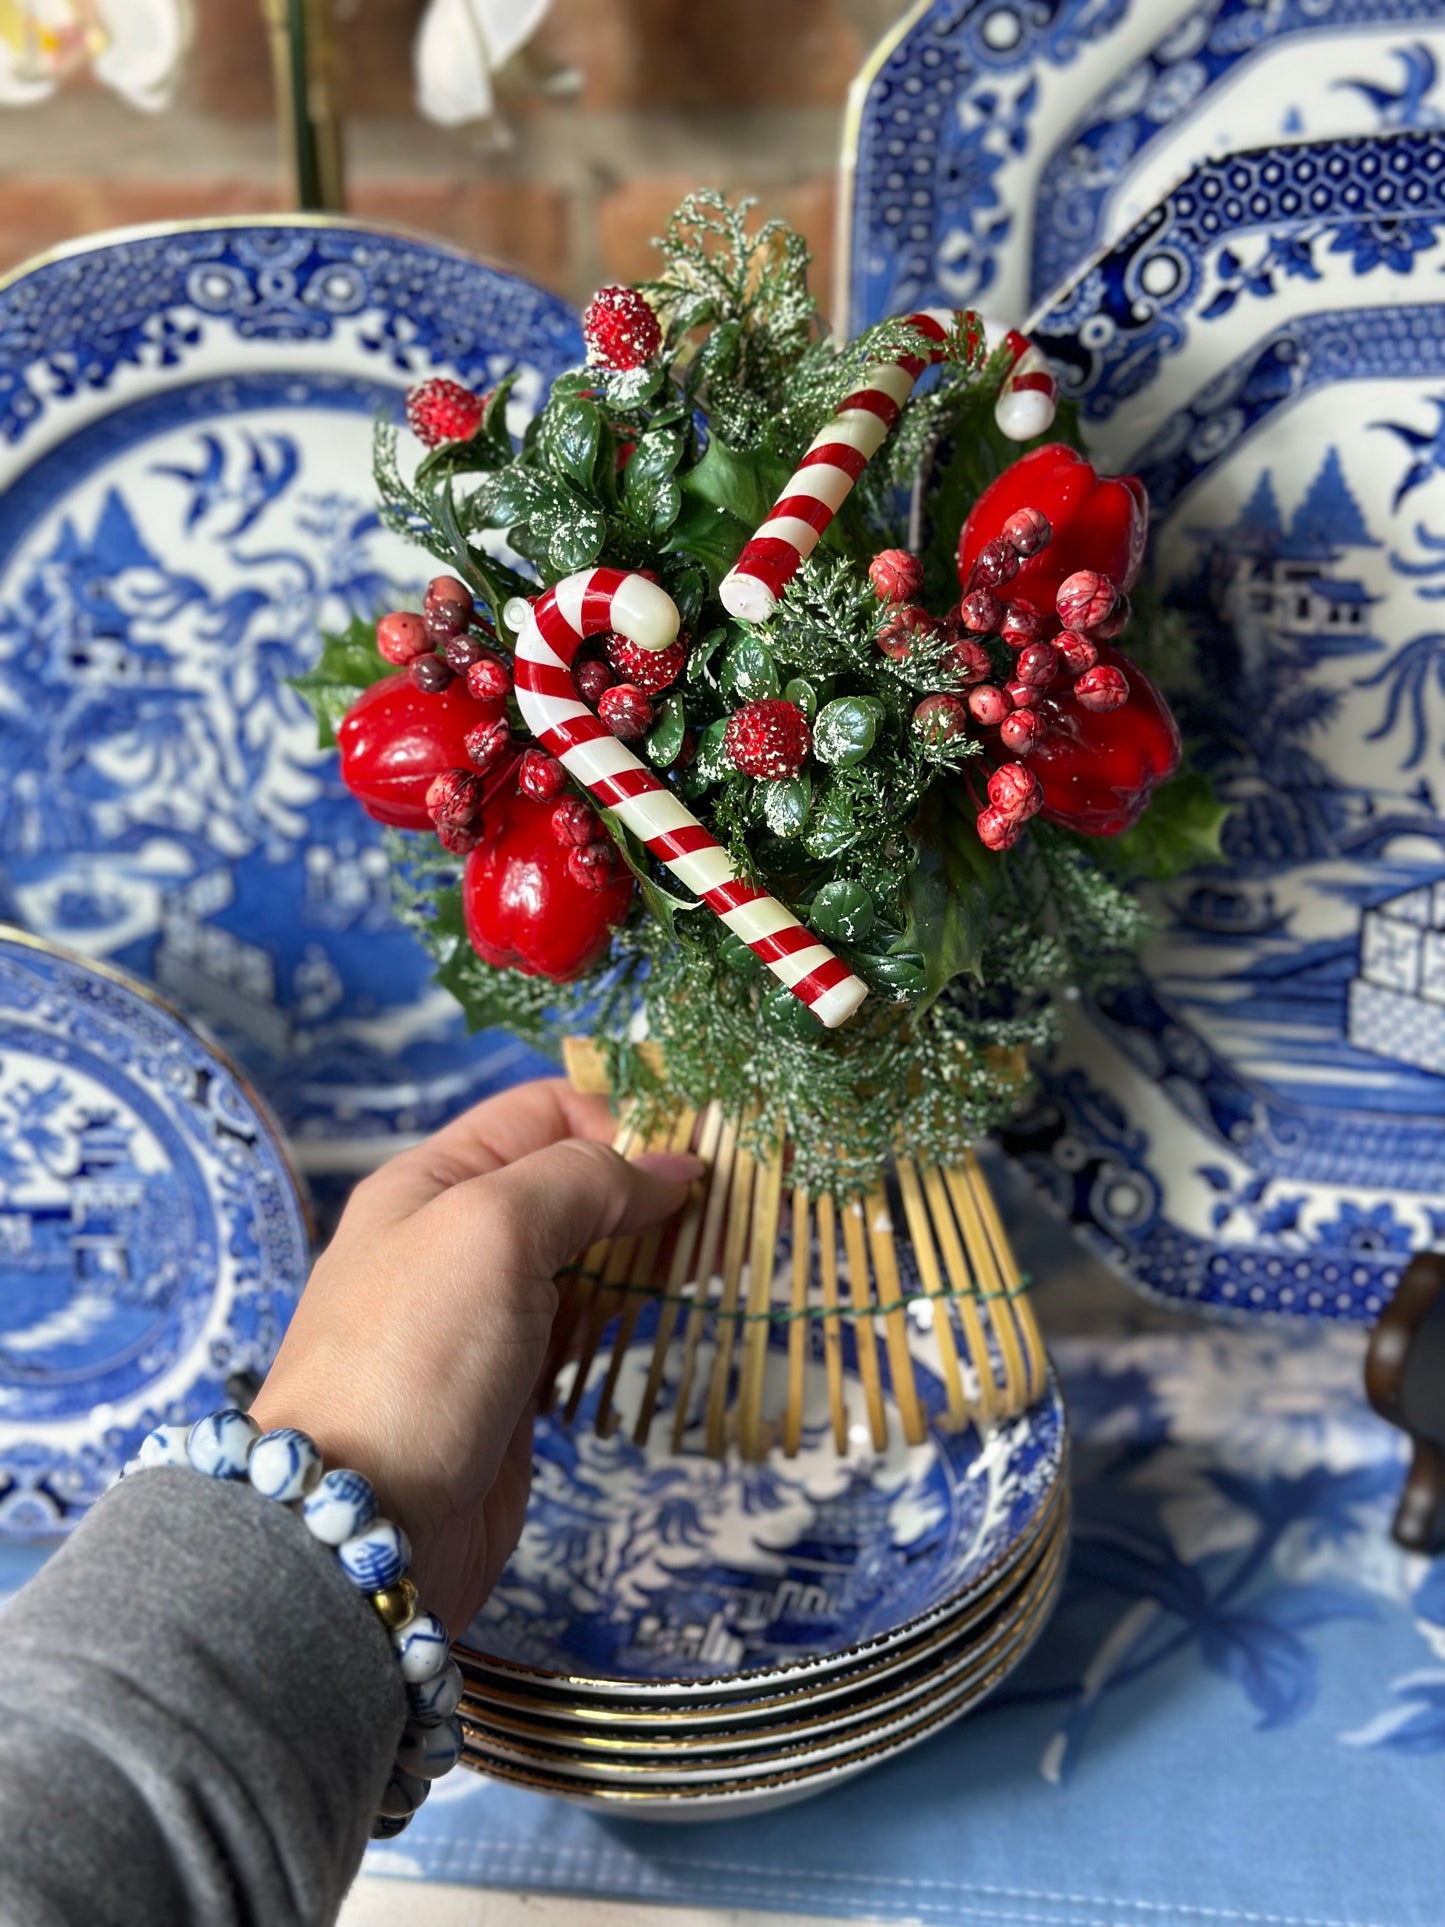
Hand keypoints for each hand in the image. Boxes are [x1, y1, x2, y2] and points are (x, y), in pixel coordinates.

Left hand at [249, 1079, 699, 1632]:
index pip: (541, 1110)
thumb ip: (581, 1180)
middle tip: (729, 1207)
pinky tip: (676, 1315)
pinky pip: (586, 1328)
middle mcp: (458, 1237)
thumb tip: (669, 1169)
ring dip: (651, 1251)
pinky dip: (632, 1316)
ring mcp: (486, 1316)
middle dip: (649, 1186)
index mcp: (434, 1179)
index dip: (620, 1117)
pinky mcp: (513, 1386)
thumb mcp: (493, 1229)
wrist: (363, 1523)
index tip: (695, 1152)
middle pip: (572, 1183)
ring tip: (719, 1257)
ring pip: (588, 1257)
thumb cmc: (413, 1360)